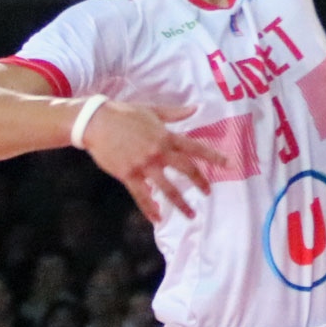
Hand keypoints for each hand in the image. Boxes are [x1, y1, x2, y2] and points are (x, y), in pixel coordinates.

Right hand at [78, 99, 225, 221]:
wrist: (97, 122)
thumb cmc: (125, 113)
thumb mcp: (152, 110)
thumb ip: (175, 113)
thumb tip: (195, 108)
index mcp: (166, 136)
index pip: (195, 148)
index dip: (213, 157)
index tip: (228, 165)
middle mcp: (158, 152)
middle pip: (185, 170)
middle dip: (200, 182)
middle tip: (208, 192)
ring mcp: (144, 165)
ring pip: (167, 188)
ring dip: (180, 203)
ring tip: (190, 214)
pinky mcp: (128, 175)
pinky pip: (142, 195)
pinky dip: (150, 208)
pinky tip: (158, 218)